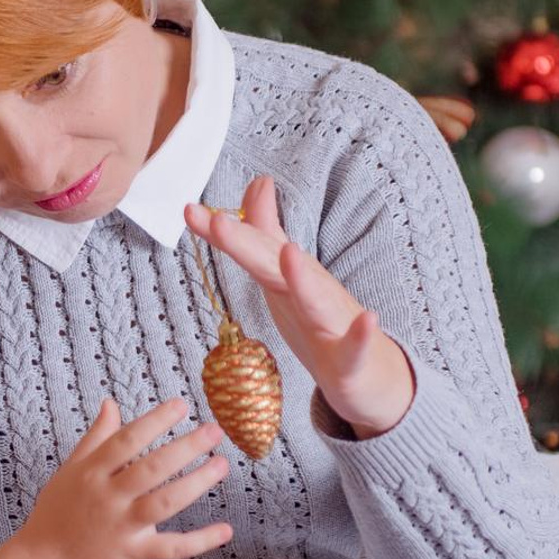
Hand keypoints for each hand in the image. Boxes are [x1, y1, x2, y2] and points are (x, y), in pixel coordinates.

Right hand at [16, 398, 232, 558]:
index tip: (181, 406)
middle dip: (185, 447)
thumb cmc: (58, 510)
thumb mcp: (70, 469)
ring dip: (196, 483)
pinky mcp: (133, 554)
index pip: (127, 440)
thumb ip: (95, 437)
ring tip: (221, 465)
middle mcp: (107, 497)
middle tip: (214, 431)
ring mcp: (121, 527)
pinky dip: (200, 541)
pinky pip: (171, 548)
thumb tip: (111, 403)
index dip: (155, 421)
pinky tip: (226, 529)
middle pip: (151, 468)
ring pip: (165, 503)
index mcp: (91, 472)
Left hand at [185, 176, 415, 436]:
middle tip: (218, 221)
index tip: (188, 211)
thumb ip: (266, 232)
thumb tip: (258, 183)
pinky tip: (369, 319)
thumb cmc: (322, 322)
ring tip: (289, 252)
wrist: (370, 375)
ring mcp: (333, 324)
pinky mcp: (352, 359)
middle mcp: (310, 293)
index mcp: (287, 278)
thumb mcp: (285, 277)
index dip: (221, 233)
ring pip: (315, 301)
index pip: (250, 250)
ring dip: (302, 279)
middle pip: (274, 267)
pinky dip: (361, 334)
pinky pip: (356, 348)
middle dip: (246, 244)